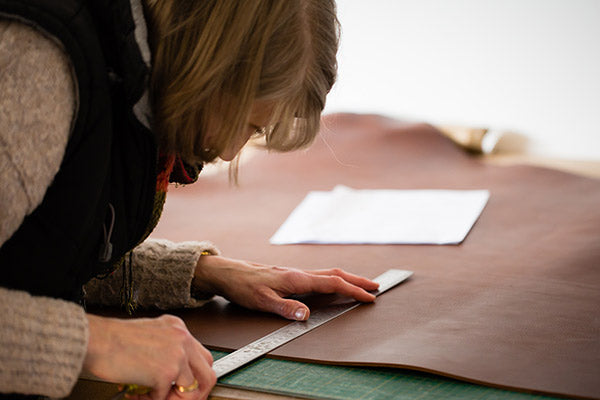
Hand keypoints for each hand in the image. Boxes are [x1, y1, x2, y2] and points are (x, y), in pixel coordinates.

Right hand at [84, 314, 215, 399]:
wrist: (96, 340)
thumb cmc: (112, 339)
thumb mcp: (149, 335)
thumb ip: (166, 349)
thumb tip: (174, 374)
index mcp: (178, 328)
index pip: (201, 356)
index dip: (194, 376)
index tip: (183, 387)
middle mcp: (182, 339)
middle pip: (207, 373)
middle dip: (195, 393)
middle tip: (175, 398)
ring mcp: (177, 355)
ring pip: (191, 390)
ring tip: (150, 397)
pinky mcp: (166, 372)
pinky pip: (163, 397)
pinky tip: (135, 393)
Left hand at [192, 256, 379, 319]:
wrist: (228, 273)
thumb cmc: (243, 286)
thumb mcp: (262, 301)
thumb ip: (285, 308)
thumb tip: (306, 315)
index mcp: (297, 279)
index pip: (333, 284)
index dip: (353, 290)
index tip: (369, 296)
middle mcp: (299, 274)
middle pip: (336, 274)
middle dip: (357, 280)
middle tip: (376, 287)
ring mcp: (296, 274)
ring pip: (328, 274)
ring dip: (348, 278)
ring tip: (361, 285)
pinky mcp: (290, 276)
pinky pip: (319, 276)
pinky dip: (334, 279)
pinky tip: (333, 285)